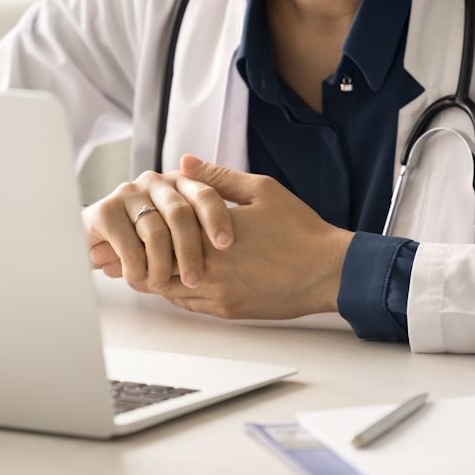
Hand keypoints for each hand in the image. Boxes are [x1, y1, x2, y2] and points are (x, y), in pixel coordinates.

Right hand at [82, 167, 233, 292]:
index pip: (205, 194)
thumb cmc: (153, 237)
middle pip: (180, 214)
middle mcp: (156, 182)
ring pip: (154, 231)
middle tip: (195, 279)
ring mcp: (129, 194)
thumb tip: (231, 237)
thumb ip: (208, 225)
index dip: (216, 218)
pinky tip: (139, 277)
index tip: (226, 244)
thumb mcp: (186, 232)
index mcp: (181, 182)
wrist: (100, 241)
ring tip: (163, 284)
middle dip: (190, 250)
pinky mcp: (105, 211)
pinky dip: (137, 267)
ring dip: (161, 265)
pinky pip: (128, 244)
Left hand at [158, 154, 353, 319]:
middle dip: (149, 251)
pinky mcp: (229, 312)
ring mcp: (217, 296)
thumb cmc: (298, 228)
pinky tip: (187, 274)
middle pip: (156, 266)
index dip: (149, 224)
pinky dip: (181, 291)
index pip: (159, 234)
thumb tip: (183, 163)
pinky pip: (190, 305)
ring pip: (169, 290)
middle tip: (146, 238)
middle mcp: (208, 271)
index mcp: (210, 237)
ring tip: (163, 255)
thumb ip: (217, 177)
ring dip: (163, 273)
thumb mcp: (260, 190)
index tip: (147, 214)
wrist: (329, 270)